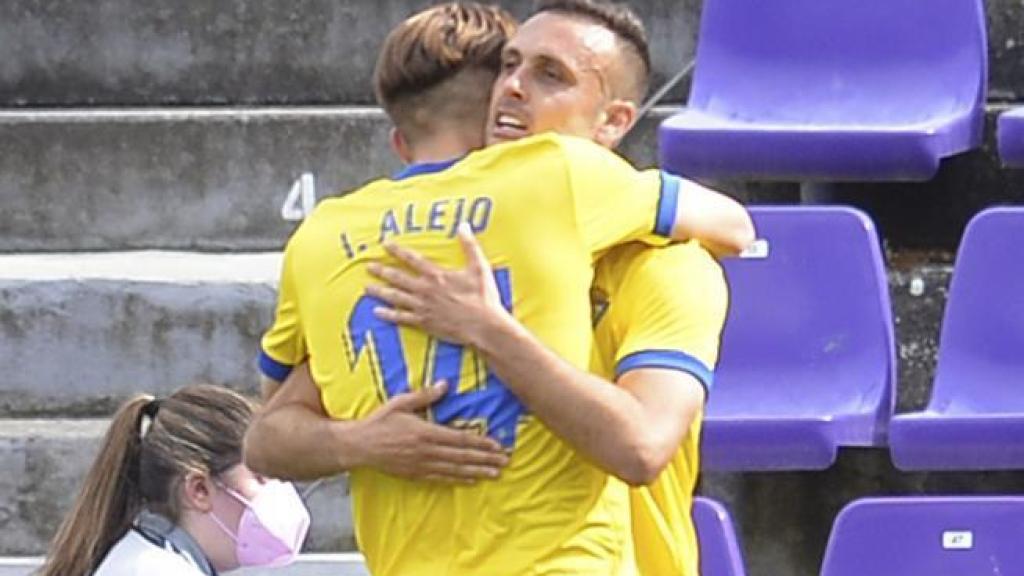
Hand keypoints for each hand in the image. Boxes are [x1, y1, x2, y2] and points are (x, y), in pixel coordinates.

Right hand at [357, 381, 508, 482]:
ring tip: (494, 474)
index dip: (481, 443)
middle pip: (462, 456)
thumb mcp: (401, 403)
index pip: (460, 439)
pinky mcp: (415, 474)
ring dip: (477, 471)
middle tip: (505, 463)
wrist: (359, 446)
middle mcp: (427, 451)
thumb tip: (445, 385)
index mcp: (426, 432)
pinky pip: (441, 478)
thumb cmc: (380, 422)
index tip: (498, 446)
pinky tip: (471, 480)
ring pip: (455, 470)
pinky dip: (458, 479)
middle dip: (485, 460)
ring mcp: (422, 465)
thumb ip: (424, 395)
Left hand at [366, 223, 508, 346]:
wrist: (483, 326)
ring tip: (366, 288)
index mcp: (437, 275)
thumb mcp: (479, 267)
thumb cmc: (483, 297)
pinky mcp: (424, 322)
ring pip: (396, 297)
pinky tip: (377, 312)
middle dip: (382, 271)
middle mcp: (426, 290)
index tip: (385, 244)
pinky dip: (388, 314)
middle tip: (368, 266)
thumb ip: (469, 246)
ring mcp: (423, 307)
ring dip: (380, 291)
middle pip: (398, 278)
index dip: (397, 251)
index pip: (412, 259)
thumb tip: (463, 226)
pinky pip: (401, 317)